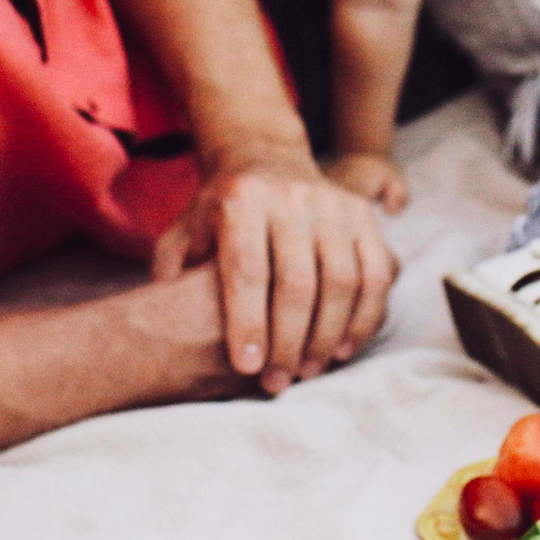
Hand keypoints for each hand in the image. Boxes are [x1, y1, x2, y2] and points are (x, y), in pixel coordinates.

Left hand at [150, 140, 397, 394]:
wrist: (265, 158)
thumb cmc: (219, 213)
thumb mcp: (185, 231)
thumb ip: (173, 273)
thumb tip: (164, 325)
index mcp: (241, 199)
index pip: (247, 269)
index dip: (248, 322)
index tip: (248, 367)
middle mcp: (290, 196)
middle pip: (296, 281)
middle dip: (288, 341)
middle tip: (277, 381)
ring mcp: (332, 204)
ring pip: (340, 281)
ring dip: (326, 335)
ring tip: (308, 371)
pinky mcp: (363, 215)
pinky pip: (375, 274)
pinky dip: (364, 317)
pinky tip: (343, 349)